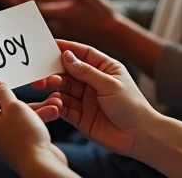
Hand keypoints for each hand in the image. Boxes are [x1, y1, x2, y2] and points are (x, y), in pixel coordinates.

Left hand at [0, 0, 120, 45]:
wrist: (109, 33)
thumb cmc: (101, 12)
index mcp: (60, 6)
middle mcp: (53, 17)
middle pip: (25, 5)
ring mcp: (52, 24)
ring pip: (27, 13)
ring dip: (14, 2)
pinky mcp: (54, 28)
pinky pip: (33, 19)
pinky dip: (22, 10)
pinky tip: (15, 3)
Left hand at [0, 74, 74, 177]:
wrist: (41, 165)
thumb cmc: (25, 136)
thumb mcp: (14, 106)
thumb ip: (3, 92)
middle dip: (17, 91)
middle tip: (23, 78)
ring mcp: (4, 135)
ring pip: (17, 112)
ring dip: (34, 104)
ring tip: (53, 99)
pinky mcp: (18, 141)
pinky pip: (26, 123)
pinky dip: (38, 116)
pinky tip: (54, 111)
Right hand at [32, 41, 157, 157]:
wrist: (140, 136)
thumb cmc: (132, 106)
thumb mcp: (109, 84)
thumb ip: (86, 71)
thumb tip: (66, 56)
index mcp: (105, 69)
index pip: (82, 54)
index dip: (67, 48)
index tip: (49, 45)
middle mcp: (93, 83)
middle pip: (69, 72)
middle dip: (55, 70)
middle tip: (41, 71)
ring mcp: (86, 100)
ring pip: (64, 89)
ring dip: (54, 86)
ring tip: (46, 84)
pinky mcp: (80, 116)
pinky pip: (64, 107)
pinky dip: (57, 103)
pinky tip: (55, 101)